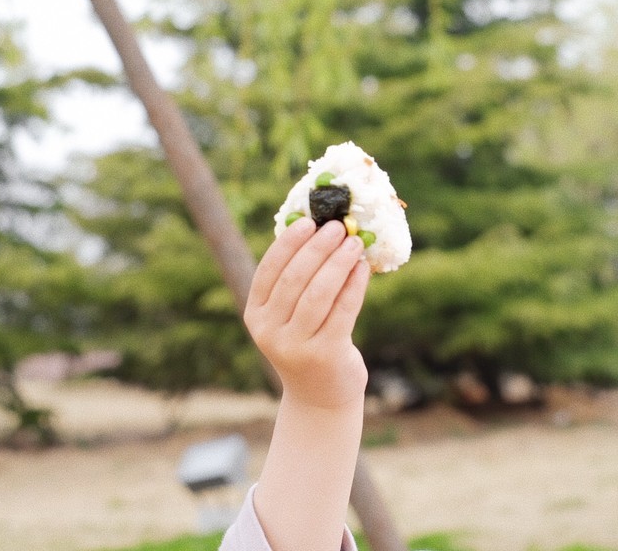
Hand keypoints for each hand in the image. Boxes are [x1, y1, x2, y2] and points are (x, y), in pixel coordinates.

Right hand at [245, 219, 369, 410]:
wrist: (320, 395)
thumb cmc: (307, 341)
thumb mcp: (290, 315)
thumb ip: (297, 281)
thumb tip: (320, 229)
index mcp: (255, 314)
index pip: (269, 270)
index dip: (288, 243)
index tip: (308, 221)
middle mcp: (269, 331)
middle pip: (295, 279)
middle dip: (318, 248)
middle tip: (338, 227)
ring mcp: (296, 346)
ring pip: (319, 293)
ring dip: (339, 263)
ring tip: (354, 243)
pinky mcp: (325, 355)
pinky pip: (343, 311)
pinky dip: (355, 285)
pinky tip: (363, 268)